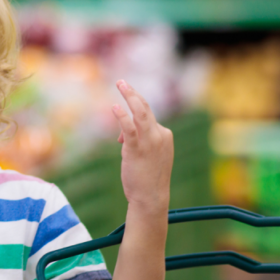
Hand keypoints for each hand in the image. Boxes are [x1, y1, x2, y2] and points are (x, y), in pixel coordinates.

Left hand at [111, 80, 173, 214]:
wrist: (151, 197)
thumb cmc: (147, 178)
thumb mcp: (145, 156)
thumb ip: (136, 142)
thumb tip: (121, 136)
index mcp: (164, 135)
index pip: (147, 117)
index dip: (130, 117)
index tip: (119, 128)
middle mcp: (160, 135)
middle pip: (146, 108)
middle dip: (133, 94)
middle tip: (122, 82)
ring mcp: (150, 141)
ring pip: (142, 112)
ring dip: (130, 96)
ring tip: (120, 84)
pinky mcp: (137, 149)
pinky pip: (130, 128)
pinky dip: (122, 116)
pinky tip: (114, 107)